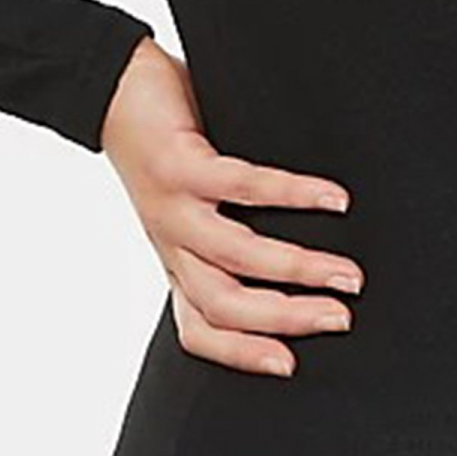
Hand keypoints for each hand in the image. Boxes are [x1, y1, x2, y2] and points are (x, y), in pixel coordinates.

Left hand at [99, 37, 362, 377]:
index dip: (241, 354)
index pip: (198, 329)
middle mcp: (172, 243)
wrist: (109, 89)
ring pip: (235, 256)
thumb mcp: (194, 206)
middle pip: (223, 304)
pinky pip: (243, 187)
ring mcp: (172, 206)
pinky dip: (294, 195)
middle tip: (341, 318)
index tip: (293, 366)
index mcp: (177, 259)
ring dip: (298, 269)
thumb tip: (308, 263)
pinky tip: (334, 199)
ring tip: (347, 273)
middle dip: (287, 318)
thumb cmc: (169, 147)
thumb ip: (233, 235)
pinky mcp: (179, 165)